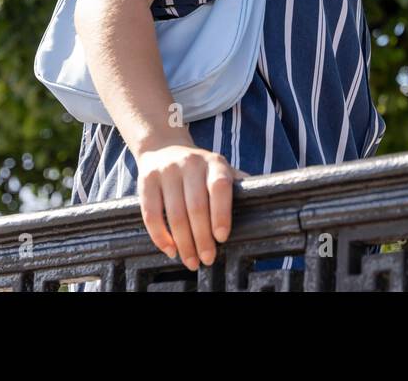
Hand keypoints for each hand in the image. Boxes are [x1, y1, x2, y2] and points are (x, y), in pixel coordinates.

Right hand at [134, 143, 248, 270]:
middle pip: (196, 206)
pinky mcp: (146, 181)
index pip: (220, 187)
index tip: (222, 237)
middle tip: (207, 258)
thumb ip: (237, 184)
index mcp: (214, 162)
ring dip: (183, 242)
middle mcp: (190, 163)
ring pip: (175, 214)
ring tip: (191, 260)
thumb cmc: (199, 168)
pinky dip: (160, 236)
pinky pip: (151, 214)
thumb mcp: (220, 169)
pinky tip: (170, 249)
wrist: (163, 147)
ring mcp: (166, 171)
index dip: (221, 213)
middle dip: (202, 238)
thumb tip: (262, 198)